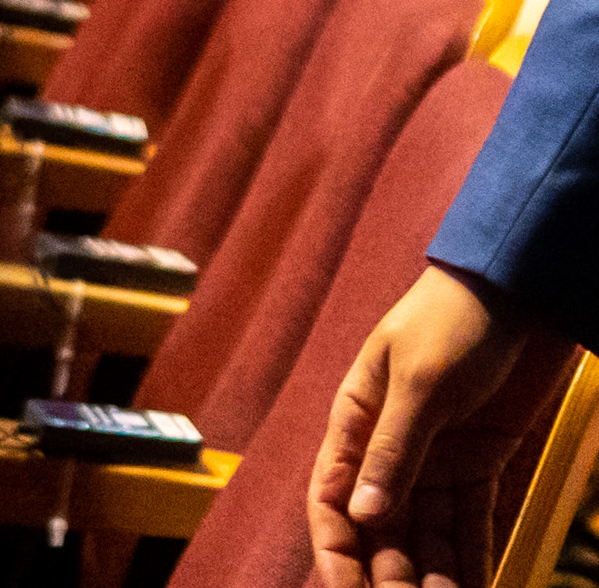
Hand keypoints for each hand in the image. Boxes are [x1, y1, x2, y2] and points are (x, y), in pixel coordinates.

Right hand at [308, 265, 550, 587]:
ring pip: (428, 533)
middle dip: (390, 572)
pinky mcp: (478, 463)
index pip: (333, 498)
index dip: (336, 548)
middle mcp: (389, 447)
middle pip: (382, 526)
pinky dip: (473, 557)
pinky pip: (471, 522)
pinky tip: (477, 586)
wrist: (519, 293)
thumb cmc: (454, 319)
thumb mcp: (420, 382)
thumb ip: (392, 449)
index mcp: (355, 420)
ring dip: (434, 573)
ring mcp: (435, 458)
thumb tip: (361, 514)